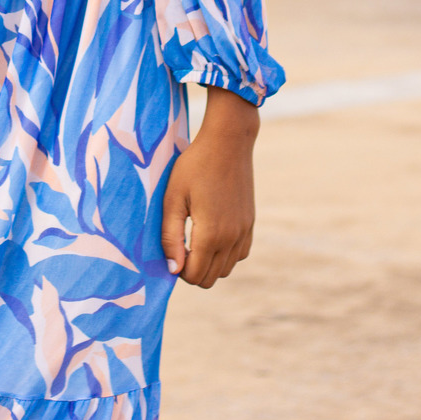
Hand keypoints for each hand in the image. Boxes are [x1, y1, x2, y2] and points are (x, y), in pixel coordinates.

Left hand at [161, 86, 259, 288]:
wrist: (228, 141)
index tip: (172, 248)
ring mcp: (244, 232)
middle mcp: (231, 239)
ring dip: (210, 264)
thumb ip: (170, 235)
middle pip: (211, 278)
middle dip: (193, 270)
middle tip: (180, 245)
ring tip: (194, 240)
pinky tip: (213, 234)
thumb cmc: (194, 166)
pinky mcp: (250, 223)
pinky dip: (226, 254)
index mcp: (211, 234)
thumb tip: (173, 269)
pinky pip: (239, 254)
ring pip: (226, 269)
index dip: (179, 269)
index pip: (195, 276)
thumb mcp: (173, 198)